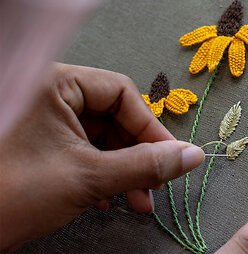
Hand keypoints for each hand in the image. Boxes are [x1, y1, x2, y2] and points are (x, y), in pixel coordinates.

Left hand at [0, 63, 204, 251]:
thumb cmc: (13, 193)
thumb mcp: (89, 177)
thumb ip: (145, 164)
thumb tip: (191, 156)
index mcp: (55, 84)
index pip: (120, 93)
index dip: (150, 127)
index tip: (170, 157)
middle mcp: (49, 95)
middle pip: (113, 117)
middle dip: (137, 156)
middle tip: (154, 185)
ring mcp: (45, 121)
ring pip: (101, 138)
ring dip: (124, 170)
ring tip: (137, 201)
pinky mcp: (42, 144)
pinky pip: (85, 150)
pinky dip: (102, 174)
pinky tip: (108, 200)